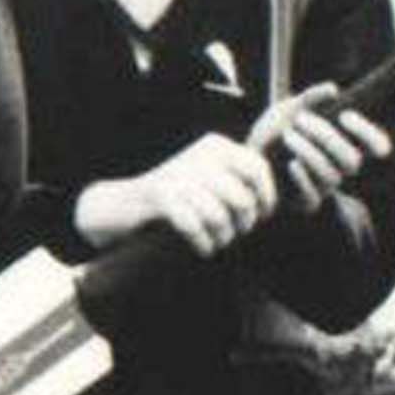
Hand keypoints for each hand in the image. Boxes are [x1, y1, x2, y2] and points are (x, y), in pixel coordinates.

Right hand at [78, 132, 281, 256]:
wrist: (125, 203)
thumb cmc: (177, 197)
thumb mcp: (210, 177)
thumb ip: (237, 180)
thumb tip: (270, 203)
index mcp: (216, 145)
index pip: (257, 168)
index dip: (266, 196)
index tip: (263, 215)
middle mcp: (200, 155)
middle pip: (241, 198)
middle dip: (243, 224)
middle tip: (235, 233)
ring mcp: (179, 174)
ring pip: (219, 216)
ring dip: (223, 238)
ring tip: (218, 242)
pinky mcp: (161, 196)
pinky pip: (195, 227)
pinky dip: (203, 243)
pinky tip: (203, 249)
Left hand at [249, 81, 392, 213]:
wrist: (246, 157)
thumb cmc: (275, 131)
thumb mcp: (289, 109)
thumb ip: (310, 99)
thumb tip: (332, 89)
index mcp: (345, 143)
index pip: (377, 146)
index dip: (369, 133)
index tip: (345, 115)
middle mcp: (341, 168)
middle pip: (352, 160)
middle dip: (327, 137)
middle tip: (300, 119)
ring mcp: (325, 186)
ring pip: (330, 174)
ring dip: (309, 152)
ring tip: (287, 135)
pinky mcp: (306, 202)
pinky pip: (313, 196)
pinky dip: (303, 178)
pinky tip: (291, 163)